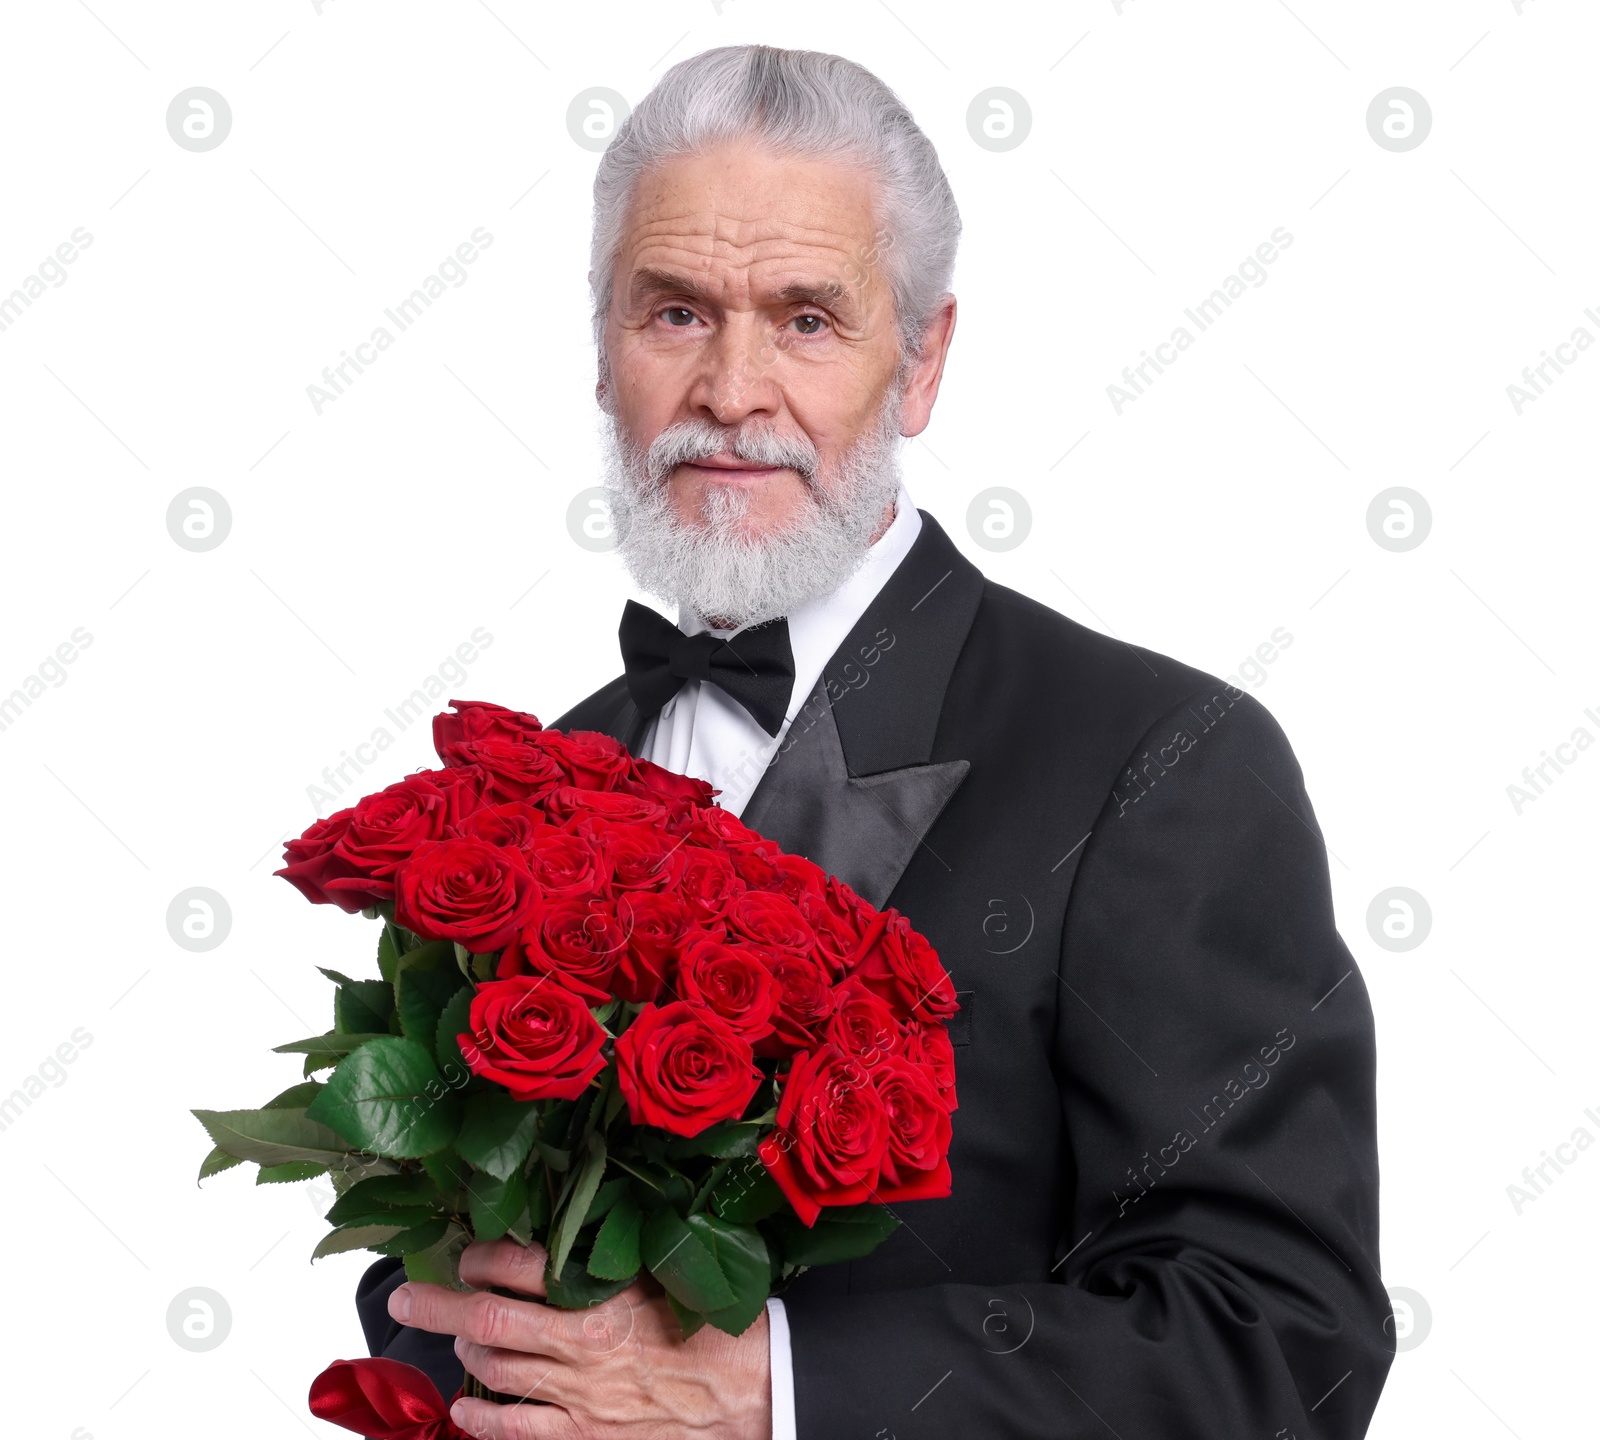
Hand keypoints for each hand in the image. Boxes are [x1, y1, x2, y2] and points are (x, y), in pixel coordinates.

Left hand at [388, 1237, 772, 1439]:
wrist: (751, 1390)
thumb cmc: (711, 1324)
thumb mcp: (661, 1273)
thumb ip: (607, 1259)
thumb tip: (557, 1237)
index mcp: (602, 1293)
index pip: (519, 1266)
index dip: (480, 1257)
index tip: (467, 1252)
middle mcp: (581, 1342)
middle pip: (486, 1318)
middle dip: (436, 1304)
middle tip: (404, 1294)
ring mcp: (578, 1394)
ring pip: (493, 1368)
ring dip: (464, 1350)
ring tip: (457, 1337)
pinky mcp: (584, 1433)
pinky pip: (513, 1428)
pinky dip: (479, 1418)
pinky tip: (464, 1408)